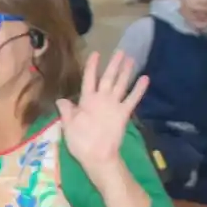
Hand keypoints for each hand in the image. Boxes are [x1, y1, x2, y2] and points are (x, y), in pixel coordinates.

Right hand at [56, 51, 147, 175]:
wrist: (99, 155)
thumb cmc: (80, 141)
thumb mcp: (67, 125)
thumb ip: (66, 110)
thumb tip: (61, 99)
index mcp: (87, 100)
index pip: (89, 78)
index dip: (92, 65)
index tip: (96, 53)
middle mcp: (102, 98)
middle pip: (108, 77)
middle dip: (114, 64)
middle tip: (120, 51)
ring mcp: (115, 105)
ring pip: (121, 84)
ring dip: (126, 71)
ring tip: (131, 59)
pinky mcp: (124, 113)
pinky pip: (133, 98)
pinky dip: (140, 88)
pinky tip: (145, 78)